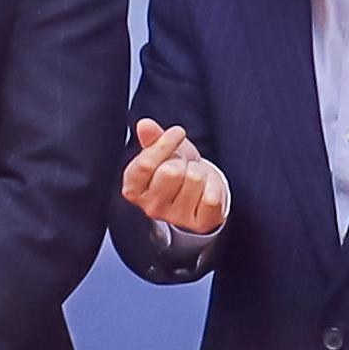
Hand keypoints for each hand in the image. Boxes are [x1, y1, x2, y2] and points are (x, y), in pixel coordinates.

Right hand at [121, 119, 228, 234]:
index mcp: (133, 189)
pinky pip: (211, 197)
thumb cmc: (176, 169)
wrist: (198, 193)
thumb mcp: (162, 151)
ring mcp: (175, 218)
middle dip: (183, 161)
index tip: (178, 132)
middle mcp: (150, 207)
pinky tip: (207, 189)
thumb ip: (152, 137)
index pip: (145, 164)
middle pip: (171, 172)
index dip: (165, 143)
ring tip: (195, 178)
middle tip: (184, 165)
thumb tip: (145, 125)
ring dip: (200, 172)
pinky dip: (214, 186)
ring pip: (194, 180)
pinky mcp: (199, 224)